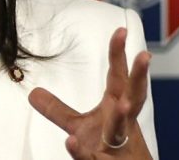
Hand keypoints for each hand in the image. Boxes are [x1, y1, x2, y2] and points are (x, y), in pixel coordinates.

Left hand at [28, 28, 152, 158]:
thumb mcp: (79, 126)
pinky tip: (71, 142)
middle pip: (134, 98)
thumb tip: (33, 93)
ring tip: (121, 105)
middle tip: (145, 55)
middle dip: (140, 78)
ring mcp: (118, 146)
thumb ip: (57, 110)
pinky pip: (95, 159)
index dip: (119, 55)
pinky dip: (84, 153)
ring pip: (120, 130)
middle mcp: (123, 125)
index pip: (119, 77)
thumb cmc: (106, 149)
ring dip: (121, 118)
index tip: (120, 30)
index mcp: (117, 109)